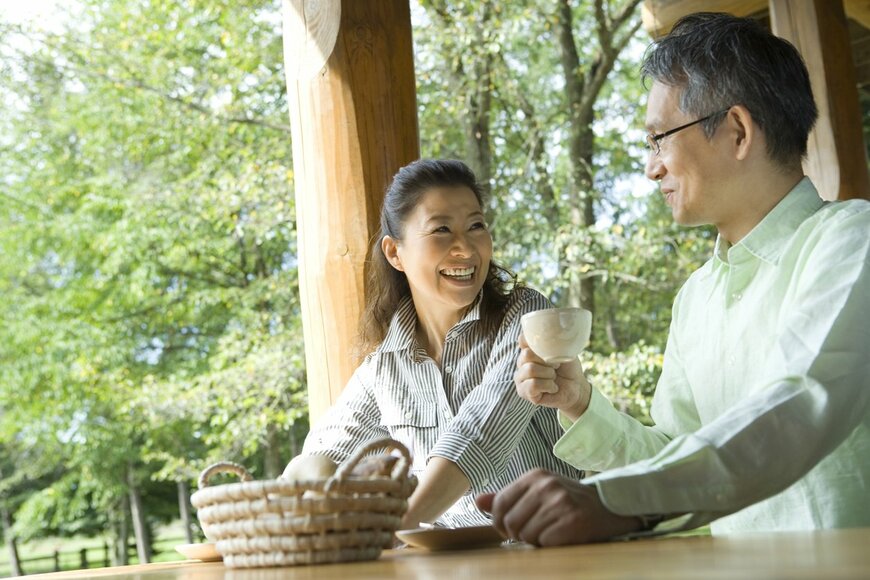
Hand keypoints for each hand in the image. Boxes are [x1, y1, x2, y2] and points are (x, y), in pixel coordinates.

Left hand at [475, 469, 641, 545]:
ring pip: (526, 535)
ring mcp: (560, 502)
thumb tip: (478, 501)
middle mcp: (546, 485)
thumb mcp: (538, 491)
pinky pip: (545, 542)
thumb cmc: (569, 501)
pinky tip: (561, 537)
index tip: (509, 530)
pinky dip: (550, 545)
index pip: (500, 503)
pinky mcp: (572, 521)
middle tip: (534, 534)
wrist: (609, 506)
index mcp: (535, 476)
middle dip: (519, 534)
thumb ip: (508, 497)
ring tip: (550, 532)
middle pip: (511, 522)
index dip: (500, 522)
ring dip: (536, 540)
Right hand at [514, 332, 591, 420]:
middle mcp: (521, 363)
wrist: (577, 387)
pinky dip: (547, 385)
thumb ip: (549, 340)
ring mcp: (520, 378)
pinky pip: (533, 385)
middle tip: (556, 366)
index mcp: (528, 351)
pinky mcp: (524, 392)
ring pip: (530, 369)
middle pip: (526, 354)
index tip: (551, 351)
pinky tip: (552, 387)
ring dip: (549, 374)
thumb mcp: (562, 350)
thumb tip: (541, 329)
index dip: (538, 344)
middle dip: (547, 361)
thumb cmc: (568, 368)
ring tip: (554, 378)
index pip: (523, 340)